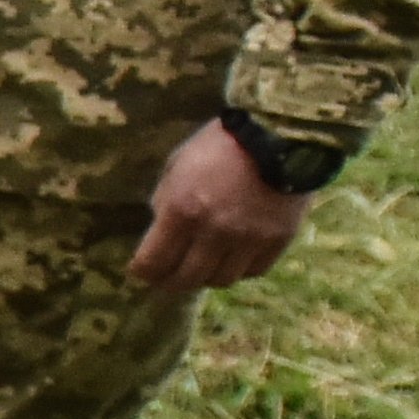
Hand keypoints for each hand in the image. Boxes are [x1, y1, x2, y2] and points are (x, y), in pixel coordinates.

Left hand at [129, 116, 310, 293]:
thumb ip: (166, 202)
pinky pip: (253, 271)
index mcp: (182, 210)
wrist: (278, 136)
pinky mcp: (278, 241)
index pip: (154, 260)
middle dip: (171, 283)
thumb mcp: (177, 166)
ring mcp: (248, 240)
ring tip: (202, 269)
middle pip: (187, 278)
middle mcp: (214, 232)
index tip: (140, 273)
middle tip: (167, 280)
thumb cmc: (220, 145)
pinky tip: (233, 259)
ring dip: (207, 277)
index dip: (143, 272)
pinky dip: (240, 269)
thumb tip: (160, 231)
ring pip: (222, 280)